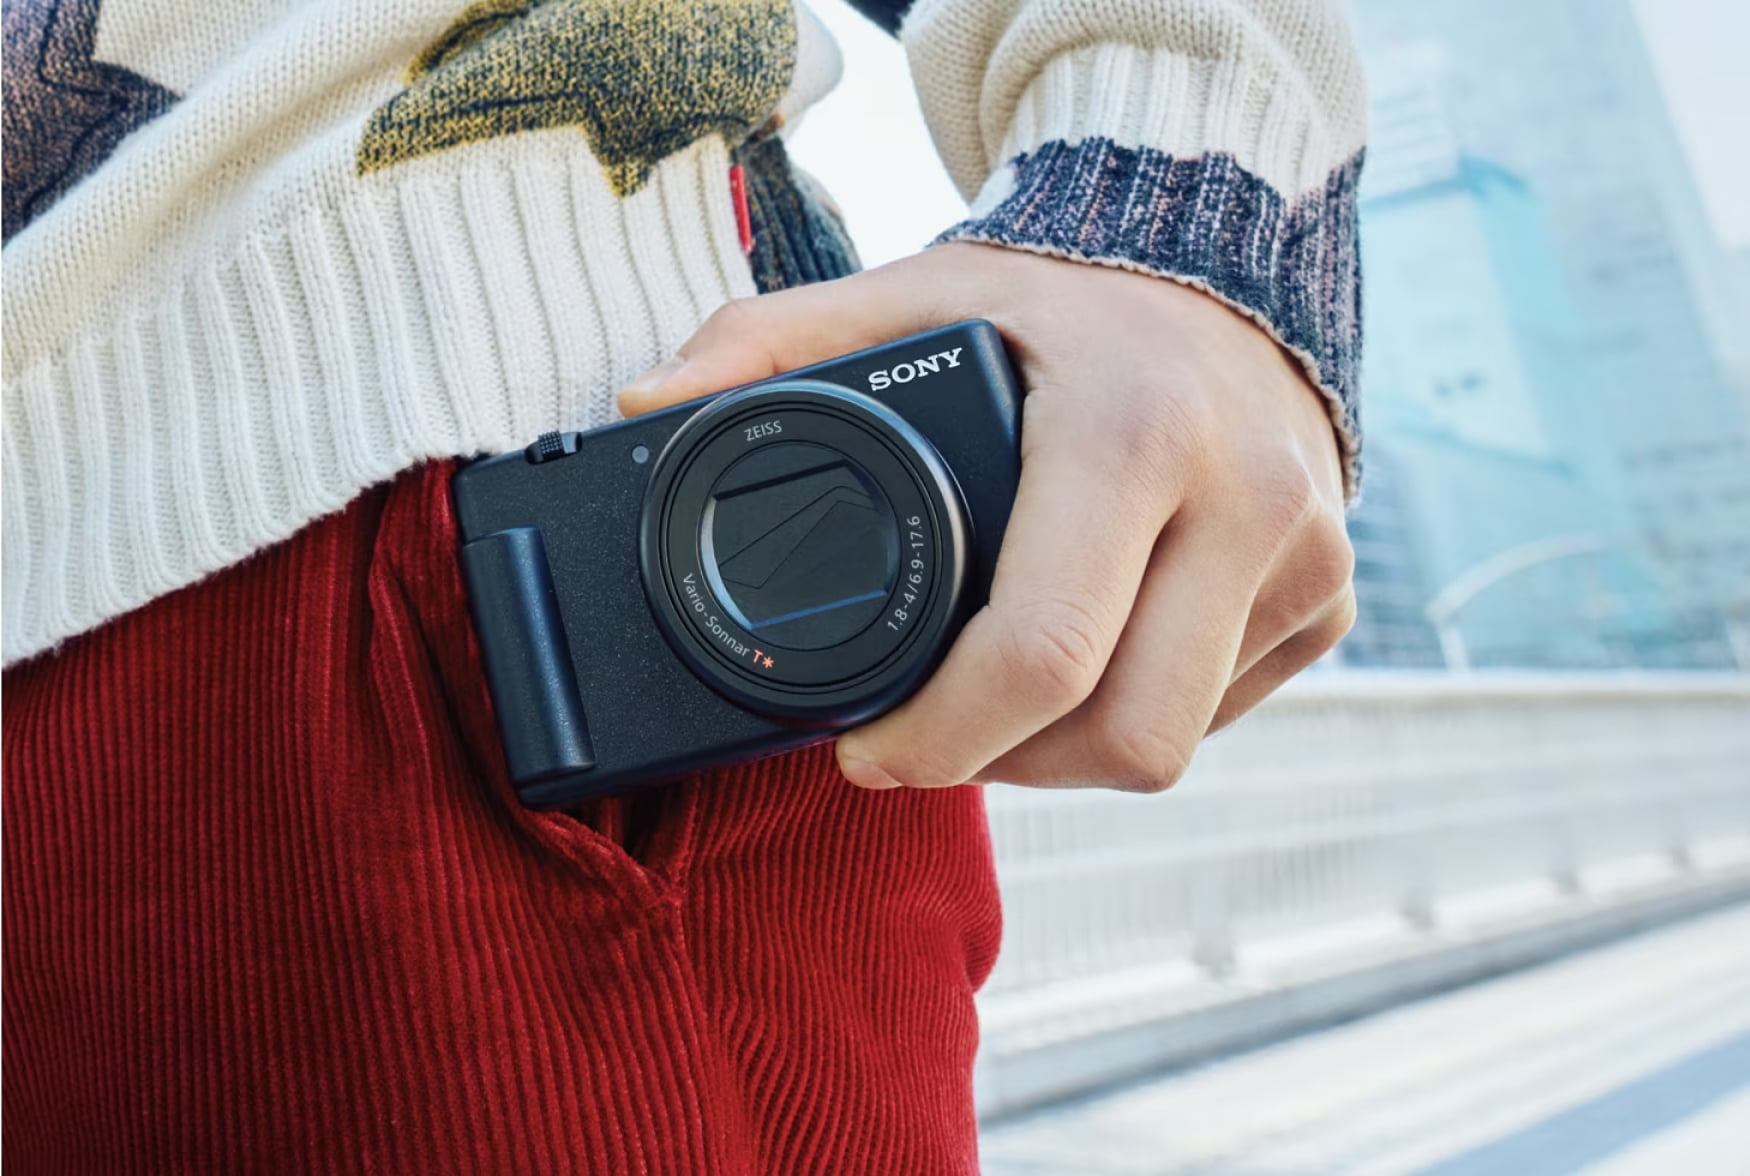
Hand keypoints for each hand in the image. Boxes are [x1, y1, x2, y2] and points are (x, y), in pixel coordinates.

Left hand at [619, 243, 1354, 791]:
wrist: (1223, 262)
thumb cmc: (1056, 300)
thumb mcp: (914, 297)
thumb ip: (771, 343)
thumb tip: (648, 407)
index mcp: (1133, 433)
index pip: (1041, 654)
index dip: (938, 741)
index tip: (867, 751)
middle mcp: (1246, 499)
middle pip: (1120, 738)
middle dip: (999, 767)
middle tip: (924, 741)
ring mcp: (1304, 557)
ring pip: (1170, 747)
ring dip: (1063, 756)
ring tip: (993, 700)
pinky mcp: (1327, 598)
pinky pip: (1220, 717)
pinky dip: (1135, 715)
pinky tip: (1085, 661)